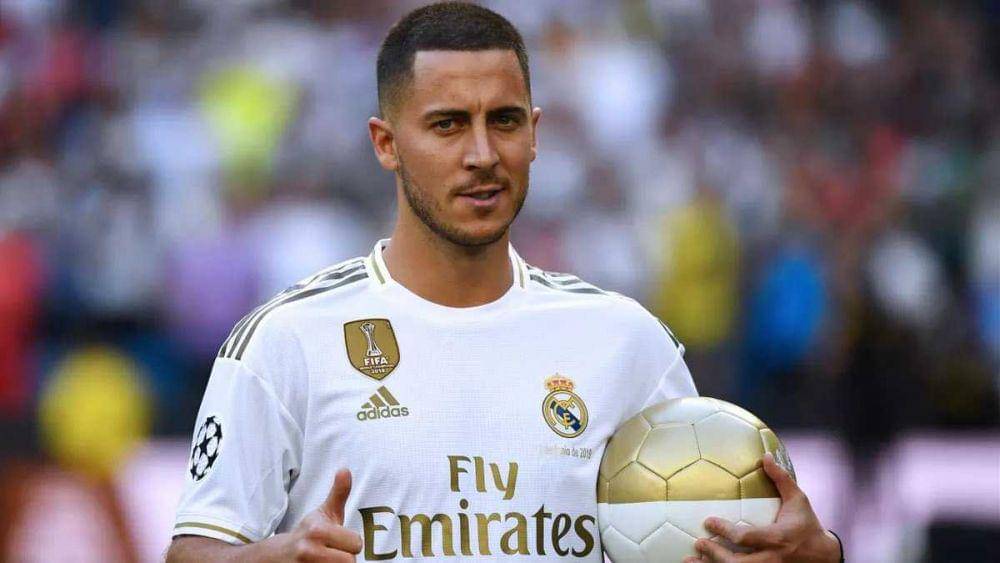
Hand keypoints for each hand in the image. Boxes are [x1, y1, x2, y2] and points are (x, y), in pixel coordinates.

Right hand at [282, 468, 362, 561]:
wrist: (277, 556)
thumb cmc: (308, 532)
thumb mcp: (323, 512)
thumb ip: (338, 493)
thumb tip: (345, 469)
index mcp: (318, 531)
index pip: (356, 544)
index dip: (351, 543)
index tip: (338, 540)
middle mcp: (309, 551)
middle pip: (350, 562)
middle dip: (345, 558)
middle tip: (333, 553)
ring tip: (326, 560)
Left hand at [682, 453, 840, 562]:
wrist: (824, 557)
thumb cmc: (807, 525)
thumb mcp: (798, 500)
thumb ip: (781, 479)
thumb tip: (766, 456)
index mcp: (778, 538)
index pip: (747, 538)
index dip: (725, 532)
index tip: (708, 522)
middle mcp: (771, 559)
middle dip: (715, 555)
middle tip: (698, 542)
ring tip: (691, 560)